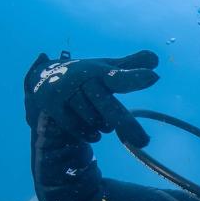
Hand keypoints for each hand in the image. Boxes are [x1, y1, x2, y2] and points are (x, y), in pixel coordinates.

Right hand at [24, 50, 158, 147]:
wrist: (44, 80)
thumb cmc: (87, 78)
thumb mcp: (107, 71)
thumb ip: (130, 68)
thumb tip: (155, 58)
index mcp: (101, 72)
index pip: (120, 77)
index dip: (135, 77)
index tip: (153, 77)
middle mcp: (84, 80)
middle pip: (108, 107)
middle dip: (126, 125)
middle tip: (145, 142)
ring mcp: (67, 93)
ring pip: (95, 120)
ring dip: (104, 125)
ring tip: (103, 120)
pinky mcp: (53, 106)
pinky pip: (78, 128)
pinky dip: (89, 133)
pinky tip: (95, 133)